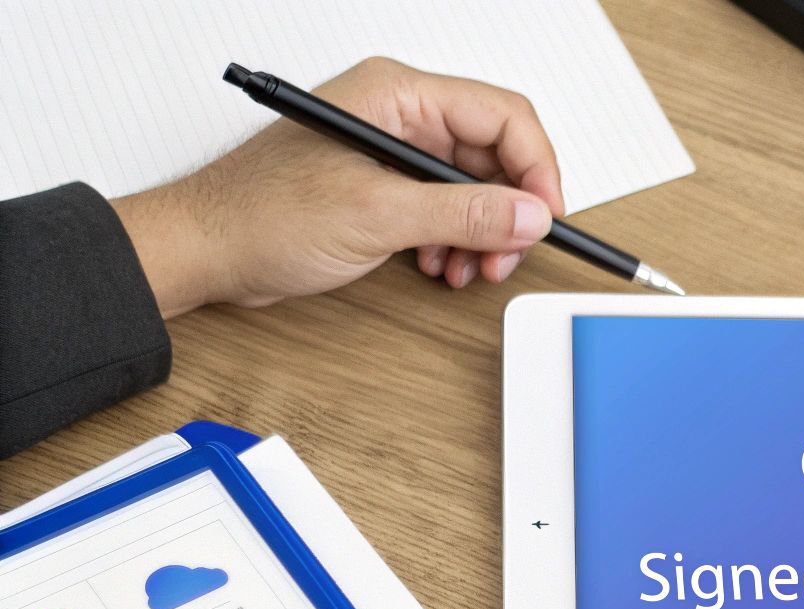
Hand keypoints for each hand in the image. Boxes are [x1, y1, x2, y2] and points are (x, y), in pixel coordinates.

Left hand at [111, 57, 563, 316]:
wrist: (207, 250)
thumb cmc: (261, 215)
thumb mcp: (377, 216)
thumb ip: (463, 214)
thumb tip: (529, 215)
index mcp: (398, 95)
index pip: (502, 117)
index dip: (536, 169)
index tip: (546, 217)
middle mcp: (400, 115)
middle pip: (495, 155)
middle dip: (509, 211)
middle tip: (507, 256)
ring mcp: (393, 151)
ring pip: (476, 187)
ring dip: (484, 234)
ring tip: (470, 269)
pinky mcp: (386, 187)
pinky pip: (448, 208)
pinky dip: (457, 241)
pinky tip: (442, 266)